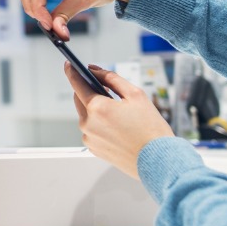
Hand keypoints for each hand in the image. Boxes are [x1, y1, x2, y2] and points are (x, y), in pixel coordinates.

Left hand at [67, 63, 173, 179]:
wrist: (157, 160)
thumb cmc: (150, 129)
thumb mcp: (135, 94)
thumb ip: (112, 78)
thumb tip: (95, 71)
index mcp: (97, 108)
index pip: (77, 84)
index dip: (72, 72)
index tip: (69, 64)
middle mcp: (88, 124)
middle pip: (80, 99)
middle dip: (89, 90)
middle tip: (105, 88)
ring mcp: (89, 138)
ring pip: (86, 115)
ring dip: (96, 109)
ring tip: (118, 111)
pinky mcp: (93, 149)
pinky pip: (91, 130)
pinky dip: (99, 124)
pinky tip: (117, 126)